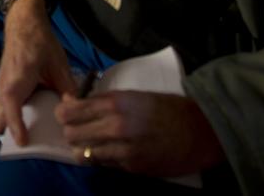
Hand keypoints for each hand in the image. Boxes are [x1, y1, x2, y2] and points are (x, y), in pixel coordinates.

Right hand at [0, 0, 76, 146]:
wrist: (23, 22)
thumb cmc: (40, 42)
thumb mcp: (58, 65)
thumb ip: (68, 88)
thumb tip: (78, 109)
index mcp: (16, 83)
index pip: (11, 112)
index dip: (18, 130)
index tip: (25, 144)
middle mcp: (4, 87)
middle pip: (0, 118)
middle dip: (9, 132)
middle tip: (28, 143)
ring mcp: (2, 84)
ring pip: (1, 111)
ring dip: (11, 123)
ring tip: (30, 134)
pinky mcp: (5, 82)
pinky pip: (5, 104)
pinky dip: (13, 113)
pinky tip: (30, 115)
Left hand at [56, 90, 224, 176]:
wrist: (200, 131)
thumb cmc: (166, 108)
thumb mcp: (133, 95)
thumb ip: (102, 100)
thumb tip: (73, 103)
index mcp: (115, 103)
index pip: (70, 111)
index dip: (63, 113)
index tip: (66, 113)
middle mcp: (116, 127)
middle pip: (71, 134)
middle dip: (71, 132)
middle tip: (78, 130)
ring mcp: (124, 150)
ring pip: (84, 154)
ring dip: (84, 149)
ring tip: (92, 143)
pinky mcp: (132, 167)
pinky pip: (104, 164)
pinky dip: (103, 159)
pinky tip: (112, 151)